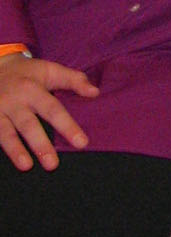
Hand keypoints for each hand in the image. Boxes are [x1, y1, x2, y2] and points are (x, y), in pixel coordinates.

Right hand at [0, 53, 96, 170]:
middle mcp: (14, 102)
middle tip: (53, 165)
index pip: (53, 110)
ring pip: (5, 133)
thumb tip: (95, 92)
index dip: (67, 126)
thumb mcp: (50, 70)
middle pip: (28, 125)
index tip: (81, 143)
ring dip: (15, 150)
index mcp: (33, 90)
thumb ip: (73, 80)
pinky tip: (5, 163)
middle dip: (40, 145)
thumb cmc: (27, 73)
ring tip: (27, 166)